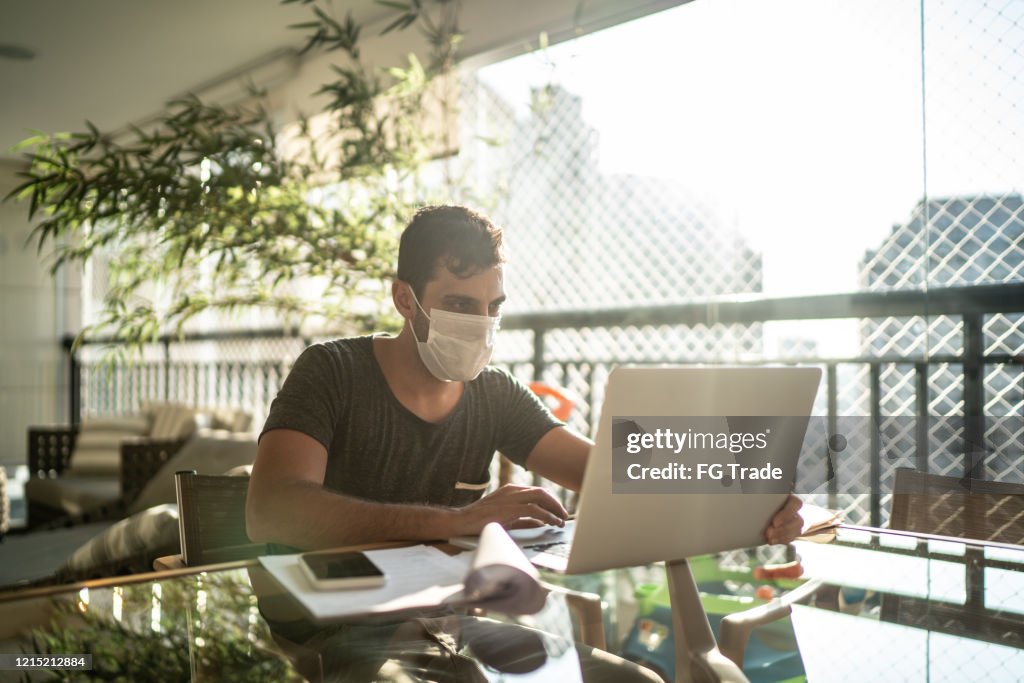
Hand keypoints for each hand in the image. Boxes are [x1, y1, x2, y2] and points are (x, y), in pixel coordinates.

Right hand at [451, 484, 568, 535]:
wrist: (462, 521)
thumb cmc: (480, 521)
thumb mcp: (506, 518)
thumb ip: (524, 520)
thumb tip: (541, 523)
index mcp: (510, 491)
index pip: (536, 492)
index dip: (550, 501)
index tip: (558, 511)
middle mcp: (512, 491)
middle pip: (541, 492)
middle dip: (555, 504)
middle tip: (564, 515)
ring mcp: (511, 497)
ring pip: (541, 498)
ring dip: (554, 509)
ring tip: (561, 520)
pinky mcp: (510, 508)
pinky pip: (535, 510)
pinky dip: (547, 516)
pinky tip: (552, 523)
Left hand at [765, 494, 802, 544]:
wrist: (767, 506)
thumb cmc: (764, 497)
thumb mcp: (765, 492)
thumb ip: (763, 489)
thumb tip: (751, 488)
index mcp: (790, 498)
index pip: (796, 504)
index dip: (787, 514)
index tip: (774, 522)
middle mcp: (796, 510)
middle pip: (797, 520)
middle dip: (783, 529)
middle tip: (769, 532)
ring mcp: (796, 521)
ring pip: (797, 530)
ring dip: (782, 536)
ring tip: (769, 538)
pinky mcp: (793, 531)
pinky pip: (791, 538)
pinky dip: (781, 540)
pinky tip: (771, 541)